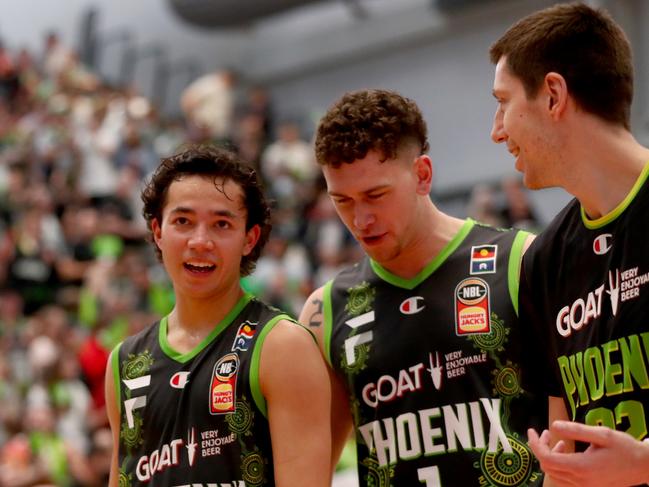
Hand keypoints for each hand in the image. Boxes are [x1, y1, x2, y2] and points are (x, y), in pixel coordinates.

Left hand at [528, 421, 648, 486]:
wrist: (644, 466)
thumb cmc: (625, 448)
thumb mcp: (602, 434)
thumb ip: (576, 430)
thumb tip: (553, 425)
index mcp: (581, 467)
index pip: (546, 458)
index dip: (535, 444)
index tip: (532, 430)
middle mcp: (580, 481)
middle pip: (547, 467)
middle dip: (540, 448)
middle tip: (545, 432)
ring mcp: (584, 486)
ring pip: (554, 474)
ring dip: (550, 456)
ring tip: (558, 440)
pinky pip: (564, 478)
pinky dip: (559, 464)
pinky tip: (567, 451)